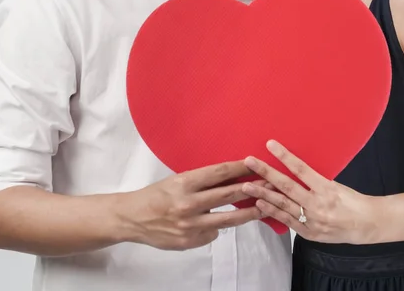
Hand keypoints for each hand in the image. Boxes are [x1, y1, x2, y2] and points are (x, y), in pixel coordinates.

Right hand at [118, 161, 263, 250]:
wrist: (133, 218)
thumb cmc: (157, 194)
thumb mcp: (178, 180)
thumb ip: (203, 182)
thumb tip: (231, 178)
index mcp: (185, 182)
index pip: (220, 172)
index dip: (240, 168)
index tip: (256, 163)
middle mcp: (188, 203)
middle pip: (228, 194)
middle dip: (252, 188)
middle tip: (270, 183)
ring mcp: (190, 225)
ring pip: (228, 219)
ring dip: (249, 212)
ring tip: (265, 207)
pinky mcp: (189, 241)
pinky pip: (212, 233)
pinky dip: (218, 227)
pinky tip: (221, 222)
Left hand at [241, 140, 376, 243]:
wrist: (366, 224)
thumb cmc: (352, 200)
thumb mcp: (336, 185)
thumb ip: (315, 180)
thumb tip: (294, 169)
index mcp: (326, 189)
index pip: (301, 169)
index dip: (284, 156)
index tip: (270, 144)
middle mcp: (317, 205)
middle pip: (286, 186)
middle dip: (265, 172)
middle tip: (249, 161)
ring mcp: (312, 221)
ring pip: (282, 204)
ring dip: (263, 194)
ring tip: (246, 185)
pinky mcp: (309, 233)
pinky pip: (287, 221)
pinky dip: (272, 211)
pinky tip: (260, 204)